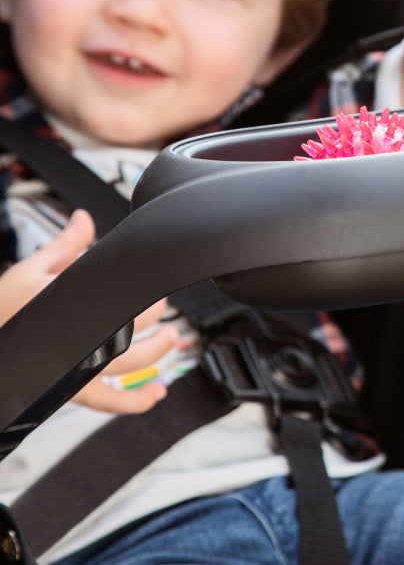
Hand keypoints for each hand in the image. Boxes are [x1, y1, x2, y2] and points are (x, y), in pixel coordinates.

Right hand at [0, 209, 176, 413]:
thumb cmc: (2, 309)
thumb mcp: (31, 271)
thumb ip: (65, 245)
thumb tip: (83, 218)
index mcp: (73, 306)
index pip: (123, 297)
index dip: (146, 289)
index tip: (156, 281)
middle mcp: (79, 340)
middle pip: (133, 327)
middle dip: (153, 313)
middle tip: (159, 302)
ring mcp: (76, 369)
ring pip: (129, 365)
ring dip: (157, 352)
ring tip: (170, 338)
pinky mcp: (70, 390)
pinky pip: (108, 401)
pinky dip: (134, 400)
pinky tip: (156, 392)